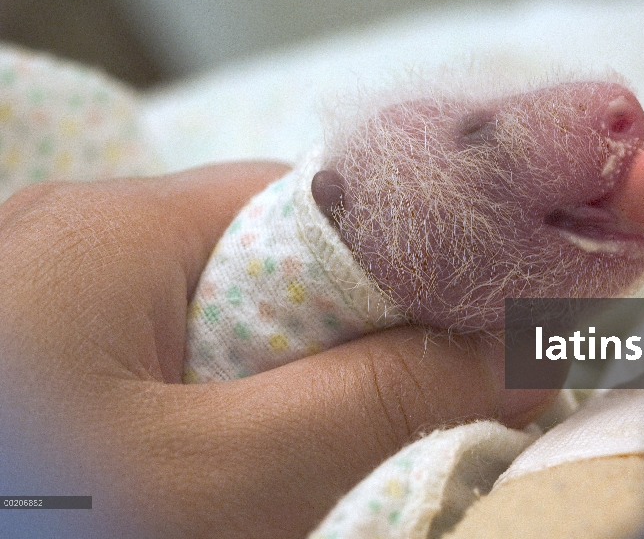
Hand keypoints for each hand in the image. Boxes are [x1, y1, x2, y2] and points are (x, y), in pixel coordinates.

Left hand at [0, 163, 554, 537]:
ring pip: (225, 307)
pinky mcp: (51, 346)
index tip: (469, 329)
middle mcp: (84, 233)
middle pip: (271, 256)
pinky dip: (217, 390)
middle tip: (369, 414)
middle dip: (337, 334)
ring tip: (279, 449)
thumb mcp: (239, 472)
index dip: (404, 263)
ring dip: (277, 372)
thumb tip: (524, 352)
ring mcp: (55, 289)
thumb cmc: (57, 526)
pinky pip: (170, 343)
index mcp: (121, 224)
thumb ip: (387, 394)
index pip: (314, 205)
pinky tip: (216, 451)